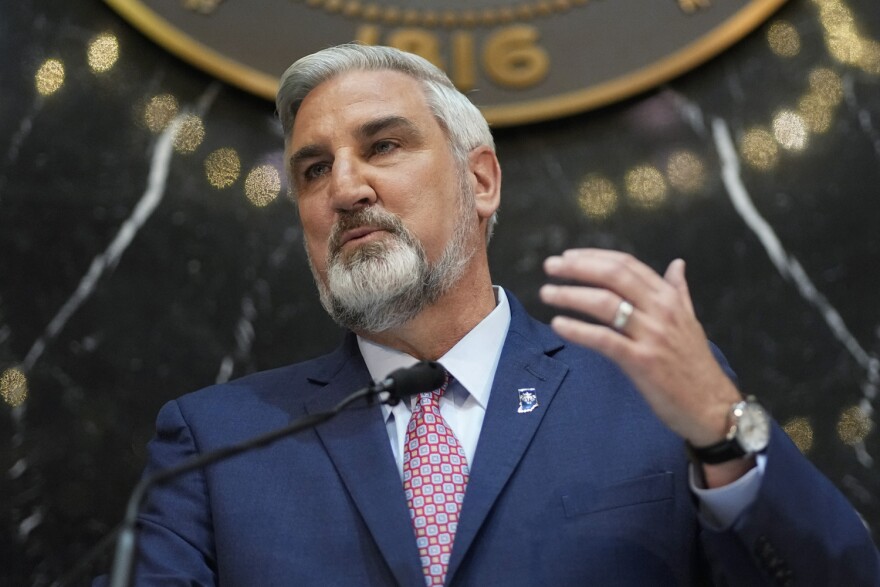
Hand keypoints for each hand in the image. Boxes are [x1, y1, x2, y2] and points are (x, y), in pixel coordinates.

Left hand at [540, 249, 741, 447]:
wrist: (713, 407)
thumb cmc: (696, 366)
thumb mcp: (690, 322)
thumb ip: (679, 292)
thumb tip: (677, 264)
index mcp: (669, 299)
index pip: (627, 265)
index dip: (594, 257)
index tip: (568, 255)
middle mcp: (661, 311)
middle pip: (614, 276)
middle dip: (578, 268)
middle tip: (550, 266)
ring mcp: (652, 335)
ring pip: (606, 304)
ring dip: (571, 295)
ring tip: (546, 293)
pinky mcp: (642, 362)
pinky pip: (605, 340)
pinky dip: (579, 330)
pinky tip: (558, 325)